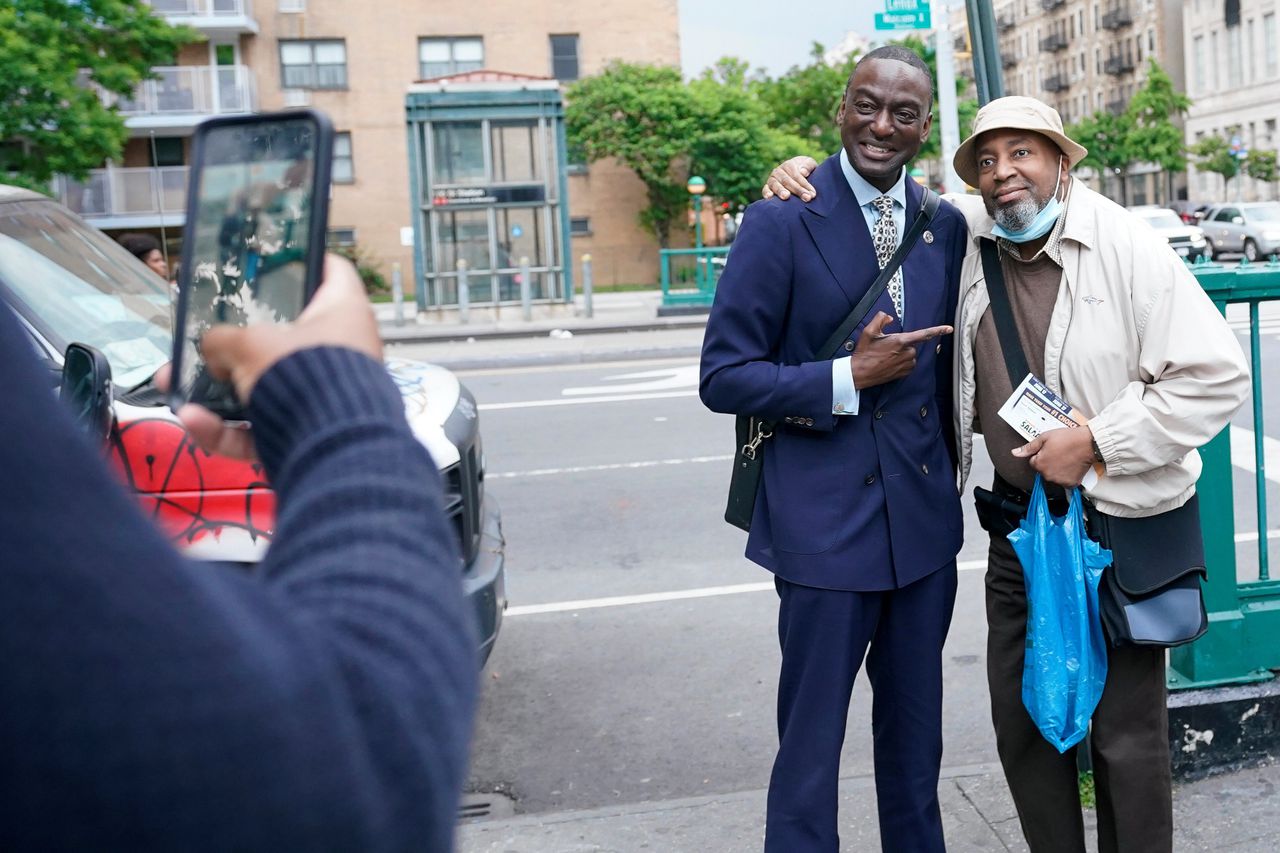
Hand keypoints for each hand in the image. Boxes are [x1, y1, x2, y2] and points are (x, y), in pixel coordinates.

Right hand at [157, 254, 380, 459]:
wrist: (329, 447)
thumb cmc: (302, 374)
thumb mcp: (250, 343)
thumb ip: (223, 340)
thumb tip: (214, 354)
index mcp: (344, 312)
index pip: (332, 271)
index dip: (307, 259)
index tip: (279, 258)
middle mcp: (343, 350)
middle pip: (287, 336)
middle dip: (237, 344)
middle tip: (205, 340)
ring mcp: (328, 394)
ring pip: (267, 386)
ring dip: (218, 391)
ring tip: (175, 385)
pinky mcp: (310, 432)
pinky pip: (265, 427)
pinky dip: (229, 429)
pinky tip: (192, 422)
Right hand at [762, 156, 818, 200]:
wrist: (796, 173)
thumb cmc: (804, 170)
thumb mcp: (809, 164)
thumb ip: (808, 166)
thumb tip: (803, 172)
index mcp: (788, 165)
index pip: (797, 176)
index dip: (805, 185)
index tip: (813, 194)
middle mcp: (778, 171)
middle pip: (787, 181)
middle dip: (798, 190)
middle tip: (807, 198)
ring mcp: (771, 180)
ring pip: (775, 185)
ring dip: (780, 191)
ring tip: (786, 196)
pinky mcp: (767, 188)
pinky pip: (765, 190)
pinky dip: (766, 193)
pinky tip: (769, 197)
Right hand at [850, 312, 952, 389]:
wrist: (860, 373)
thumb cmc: (864, 353)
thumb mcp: (869, 331)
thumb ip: (880, 319)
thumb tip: (889, 317)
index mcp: (900, 341)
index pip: (923, 334)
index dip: (937, 330)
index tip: (949, 328)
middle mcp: (906, 353)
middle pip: (912, 344)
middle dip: (902, 344)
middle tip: (886, 347)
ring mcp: (906, 364)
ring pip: (911, 354)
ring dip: (902, 354)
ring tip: (886, 356)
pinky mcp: (904, 373)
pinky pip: (909, 364)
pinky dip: (902, 362)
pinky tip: (889, 363)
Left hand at [1012, 427, 1095, 486]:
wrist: (1089, 443)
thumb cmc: (1067, 438)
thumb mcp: (1045, 437)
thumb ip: (1029, 447)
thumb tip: (1015, 453)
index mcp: (1039, 464)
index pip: (1033, 462)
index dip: (1041, 454)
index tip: (1050, 449)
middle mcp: (1047, 475)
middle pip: (1043, 470)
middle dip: (1048, 463)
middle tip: (1060, 452)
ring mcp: (1059, 481)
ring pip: (1054, 476)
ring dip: (1057, 470)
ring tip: (1067, 458)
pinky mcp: (1071, 484)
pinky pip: (1065, 482)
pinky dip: (1068, 476)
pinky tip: (1072, 466)